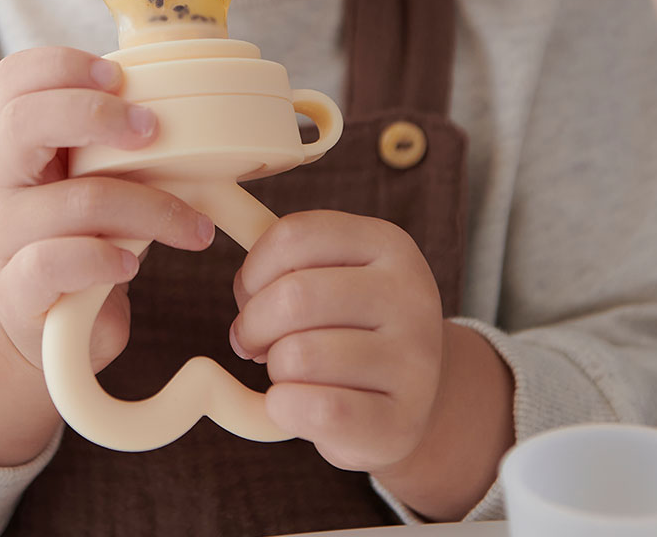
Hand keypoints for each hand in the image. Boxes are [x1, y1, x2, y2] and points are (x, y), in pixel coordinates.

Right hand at [0, 46, 215, 371]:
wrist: (42, 322)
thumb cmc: (81, 234)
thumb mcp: (90, 177)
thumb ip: (115, 143)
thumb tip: (195, 104)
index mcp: (20, 139)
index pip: (14, 79)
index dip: (61, 64)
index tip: (117, 75)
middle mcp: (2, 178)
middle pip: (25, 121)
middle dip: (96, 114)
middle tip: (153, 130)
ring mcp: (3, 234)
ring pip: (74, 200)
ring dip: (151, 208)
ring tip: (194, 228)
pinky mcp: (17, 287)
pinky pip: (56, 261)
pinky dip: (105, 258)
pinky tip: (132, 263)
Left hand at [229, 209, 443, 473]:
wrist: (404, 399)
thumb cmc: (347, 328)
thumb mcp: (329, 276)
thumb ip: (282, 264)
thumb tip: (243, 289)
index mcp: (387, 244)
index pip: (293, 235)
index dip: (253, 269)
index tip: (251, 294)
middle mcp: (411, 295)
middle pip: (294, 296)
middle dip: (254, 324)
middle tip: (252, 341)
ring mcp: (414, 360)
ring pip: (300, 356)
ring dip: (274, 368)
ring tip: (289, 371)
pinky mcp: (402, 421)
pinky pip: (317, 410)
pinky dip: (286, 408)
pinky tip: (295, 404)